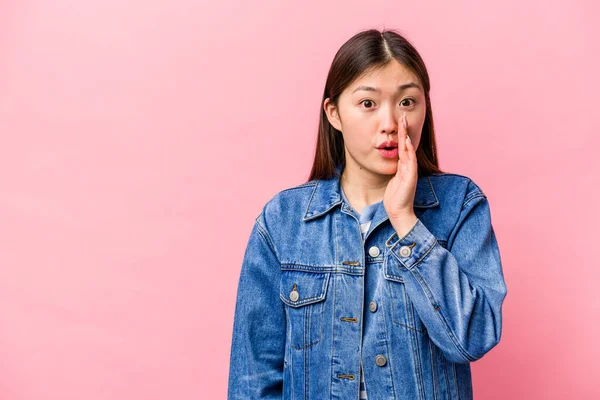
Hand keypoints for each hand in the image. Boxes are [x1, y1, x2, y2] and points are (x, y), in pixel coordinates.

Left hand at [383, 112, 417, 232]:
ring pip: (409, 149)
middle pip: (407, 144)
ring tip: (404, 123)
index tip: (399, 121)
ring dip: (406, 136)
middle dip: (404, 130)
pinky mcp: (410, 177)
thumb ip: (393, 170)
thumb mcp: (392, 179)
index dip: (401, 134)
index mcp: (403, 166)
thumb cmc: (394, 198)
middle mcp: (408, 166)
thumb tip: (388, 161)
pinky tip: (407, 141)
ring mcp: (410, 171)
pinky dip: (409, 150)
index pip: (402, 146)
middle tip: (403, 116)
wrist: (399, 212)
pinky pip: (410, 161)